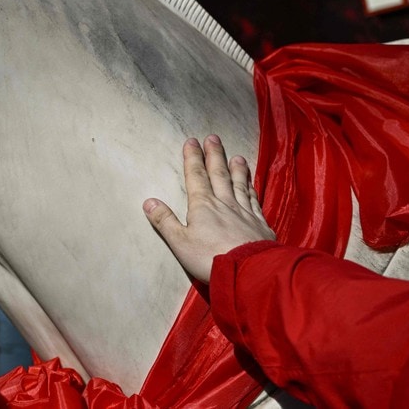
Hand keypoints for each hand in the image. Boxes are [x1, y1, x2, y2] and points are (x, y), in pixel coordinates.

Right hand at [143, 135, 275, 282]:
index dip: (193, 158)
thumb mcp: (179, 242)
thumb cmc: (209, 257)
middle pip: (219, 174)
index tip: (192, 141)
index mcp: (203, 206)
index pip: (196, 176)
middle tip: (213, 138)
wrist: (248, 271)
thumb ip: (165, 221)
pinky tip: (252, 185)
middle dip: (214, 155)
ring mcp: (244, 212)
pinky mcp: (260, 224)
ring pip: (239, 185)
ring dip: (237, 169)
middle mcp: (224, 203)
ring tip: (237, 157)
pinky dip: (252, 189)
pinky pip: (254, 200)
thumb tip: (149, 201)